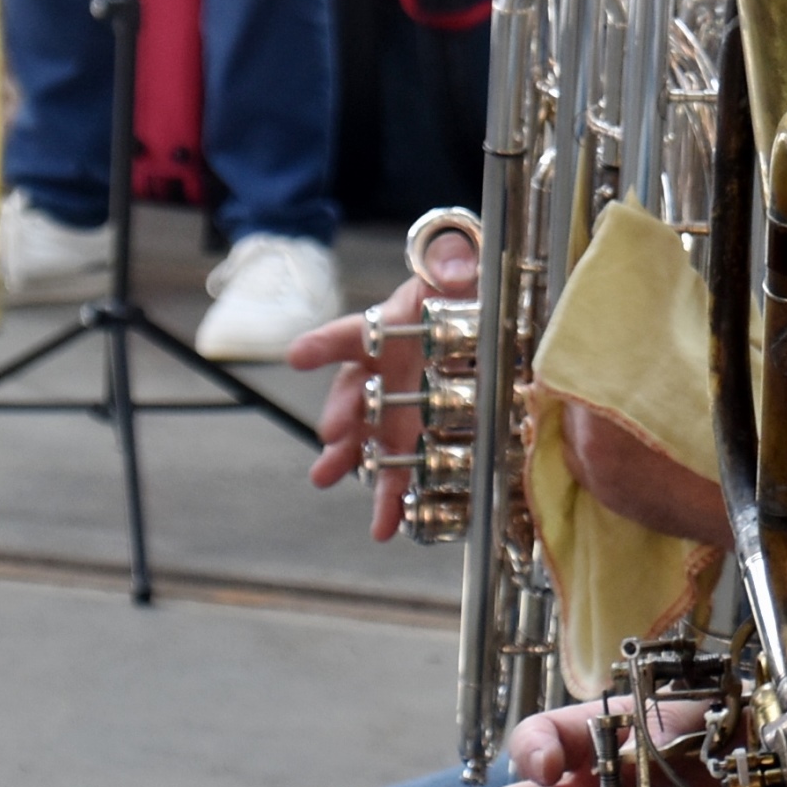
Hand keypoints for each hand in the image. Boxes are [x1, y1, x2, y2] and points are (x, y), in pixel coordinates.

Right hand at [290, 228, 475, 542]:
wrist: (488, 313)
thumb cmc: (467, 286)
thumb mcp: (466, 267)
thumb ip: (453, 263)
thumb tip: (447, 268)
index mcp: (395, 325)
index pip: (357, 332)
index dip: (328, 343)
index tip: (298, 355)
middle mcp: (389, 367)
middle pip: (356, 391)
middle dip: (342, 414)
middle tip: (331, 438)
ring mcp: (401, 403)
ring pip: (371, 435)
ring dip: (353, 462)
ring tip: (328, 480)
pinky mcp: (420, 433)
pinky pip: (404, 466)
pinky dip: (395, 496)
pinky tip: (390, 524)